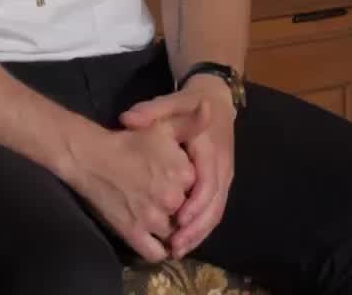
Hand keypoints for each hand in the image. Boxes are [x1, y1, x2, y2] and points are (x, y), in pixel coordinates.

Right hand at [63, 109, 206, 262]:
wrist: (90, 157)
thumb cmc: (129, 141)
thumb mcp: (163, 126)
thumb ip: (191, 123)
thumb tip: (211, 109)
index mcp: (184, 173)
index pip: (199, 190)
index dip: (188, 188)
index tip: (176, 181)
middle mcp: (172, 198)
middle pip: (186, 213)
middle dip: (179, 209)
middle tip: (163, 199)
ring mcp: (152, 218)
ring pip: (172, 233)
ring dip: (168, 230)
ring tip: (156, 215)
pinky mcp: (133, 234)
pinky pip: (155, 253)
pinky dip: (157, 249)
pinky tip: (152, 237)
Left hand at [120, 77, 236, 258]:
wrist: (214, 100)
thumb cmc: (187, 104)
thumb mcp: (171, 103)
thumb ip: (151, 111)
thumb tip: (128, 120)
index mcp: (212, 150)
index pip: (208, 183)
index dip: (195, 204)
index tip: (177, 220)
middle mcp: (222, 168)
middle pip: (214, 205)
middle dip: (196, 228)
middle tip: (175, 246)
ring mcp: (224, 178)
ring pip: (215, 212)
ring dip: (198, 233)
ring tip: (177, 250)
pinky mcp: (219, 185)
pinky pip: (213, 211)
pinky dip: (200, 227)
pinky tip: (184, 240)